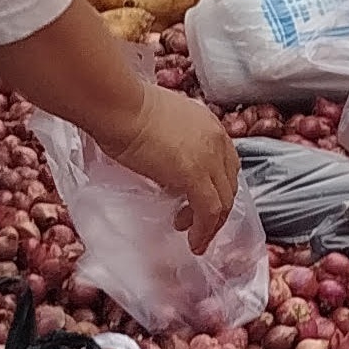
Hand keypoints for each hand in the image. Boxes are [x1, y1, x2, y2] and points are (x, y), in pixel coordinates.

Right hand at [102, 85, 240, 253]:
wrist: (119, 107)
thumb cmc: (126, 111)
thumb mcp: (162, 124)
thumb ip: (174, 142)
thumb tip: (168, 165)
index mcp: (209, 124)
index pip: (226, 163)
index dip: (218, 187)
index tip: (202, 202)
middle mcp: (217, 139)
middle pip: (229, 183)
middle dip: (217, 209)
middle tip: (196, 223)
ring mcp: (208, 157)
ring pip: (224, 201)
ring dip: (211, 225)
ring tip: (193, 236)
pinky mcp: (194, 174)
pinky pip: (209, 211)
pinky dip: (204, 230)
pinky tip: (194, 241)